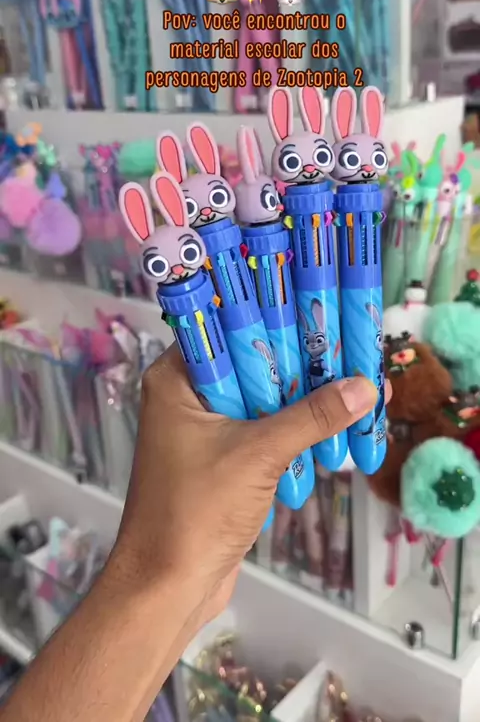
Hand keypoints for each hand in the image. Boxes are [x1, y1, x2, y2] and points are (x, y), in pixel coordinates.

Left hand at [111, 345, 390, 633]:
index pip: (230, 325)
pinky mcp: (223, 456)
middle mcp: (188, 393)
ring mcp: (206, 426)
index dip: (278, 317)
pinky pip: (264, 428)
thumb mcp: (259, 454)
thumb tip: (366, 385)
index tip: (324, 313)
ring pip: (264, 396)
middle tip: (352, 352)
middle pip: (253, 361)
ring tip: (357, 388)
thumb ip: (312, 416)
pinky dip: (296, 428)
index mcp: (178, 376)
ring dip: (306, 398)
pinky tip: (337, 427)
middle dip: (304, 363)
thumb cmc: (196, 510)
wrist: (168, 586)